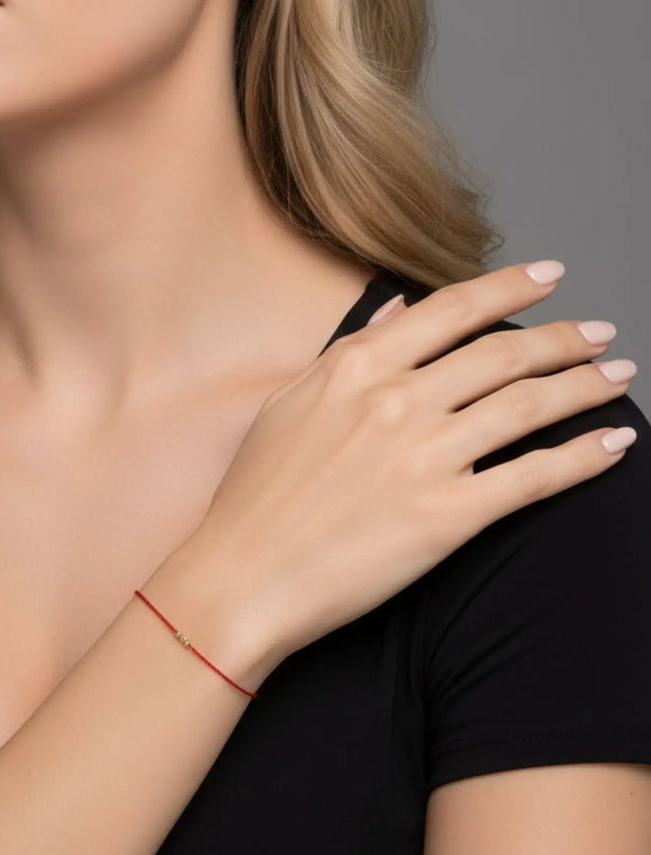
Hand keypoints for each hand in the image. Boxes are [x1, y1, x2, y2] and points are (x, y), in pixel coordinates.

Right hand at [189, 261, 636, 679]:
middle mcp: (394, 401)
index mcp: (355, 368)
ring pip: (528, 406)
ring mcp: (423, 457)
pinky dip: (582, 457)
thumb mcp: (287, 404)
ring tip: (618, 376)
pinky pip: (532, 477)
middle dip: (563, 338)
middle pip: (502, 354)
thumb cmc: (255, 496)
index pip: (451, 311)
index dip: (511, 287)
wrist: (241, 578)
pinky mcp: (446, 516)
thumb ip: (347, 352)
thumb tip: (398, 311)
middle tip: (598, 333)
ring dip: (585, 386)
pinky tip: (614, 444)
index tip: (550, 276)